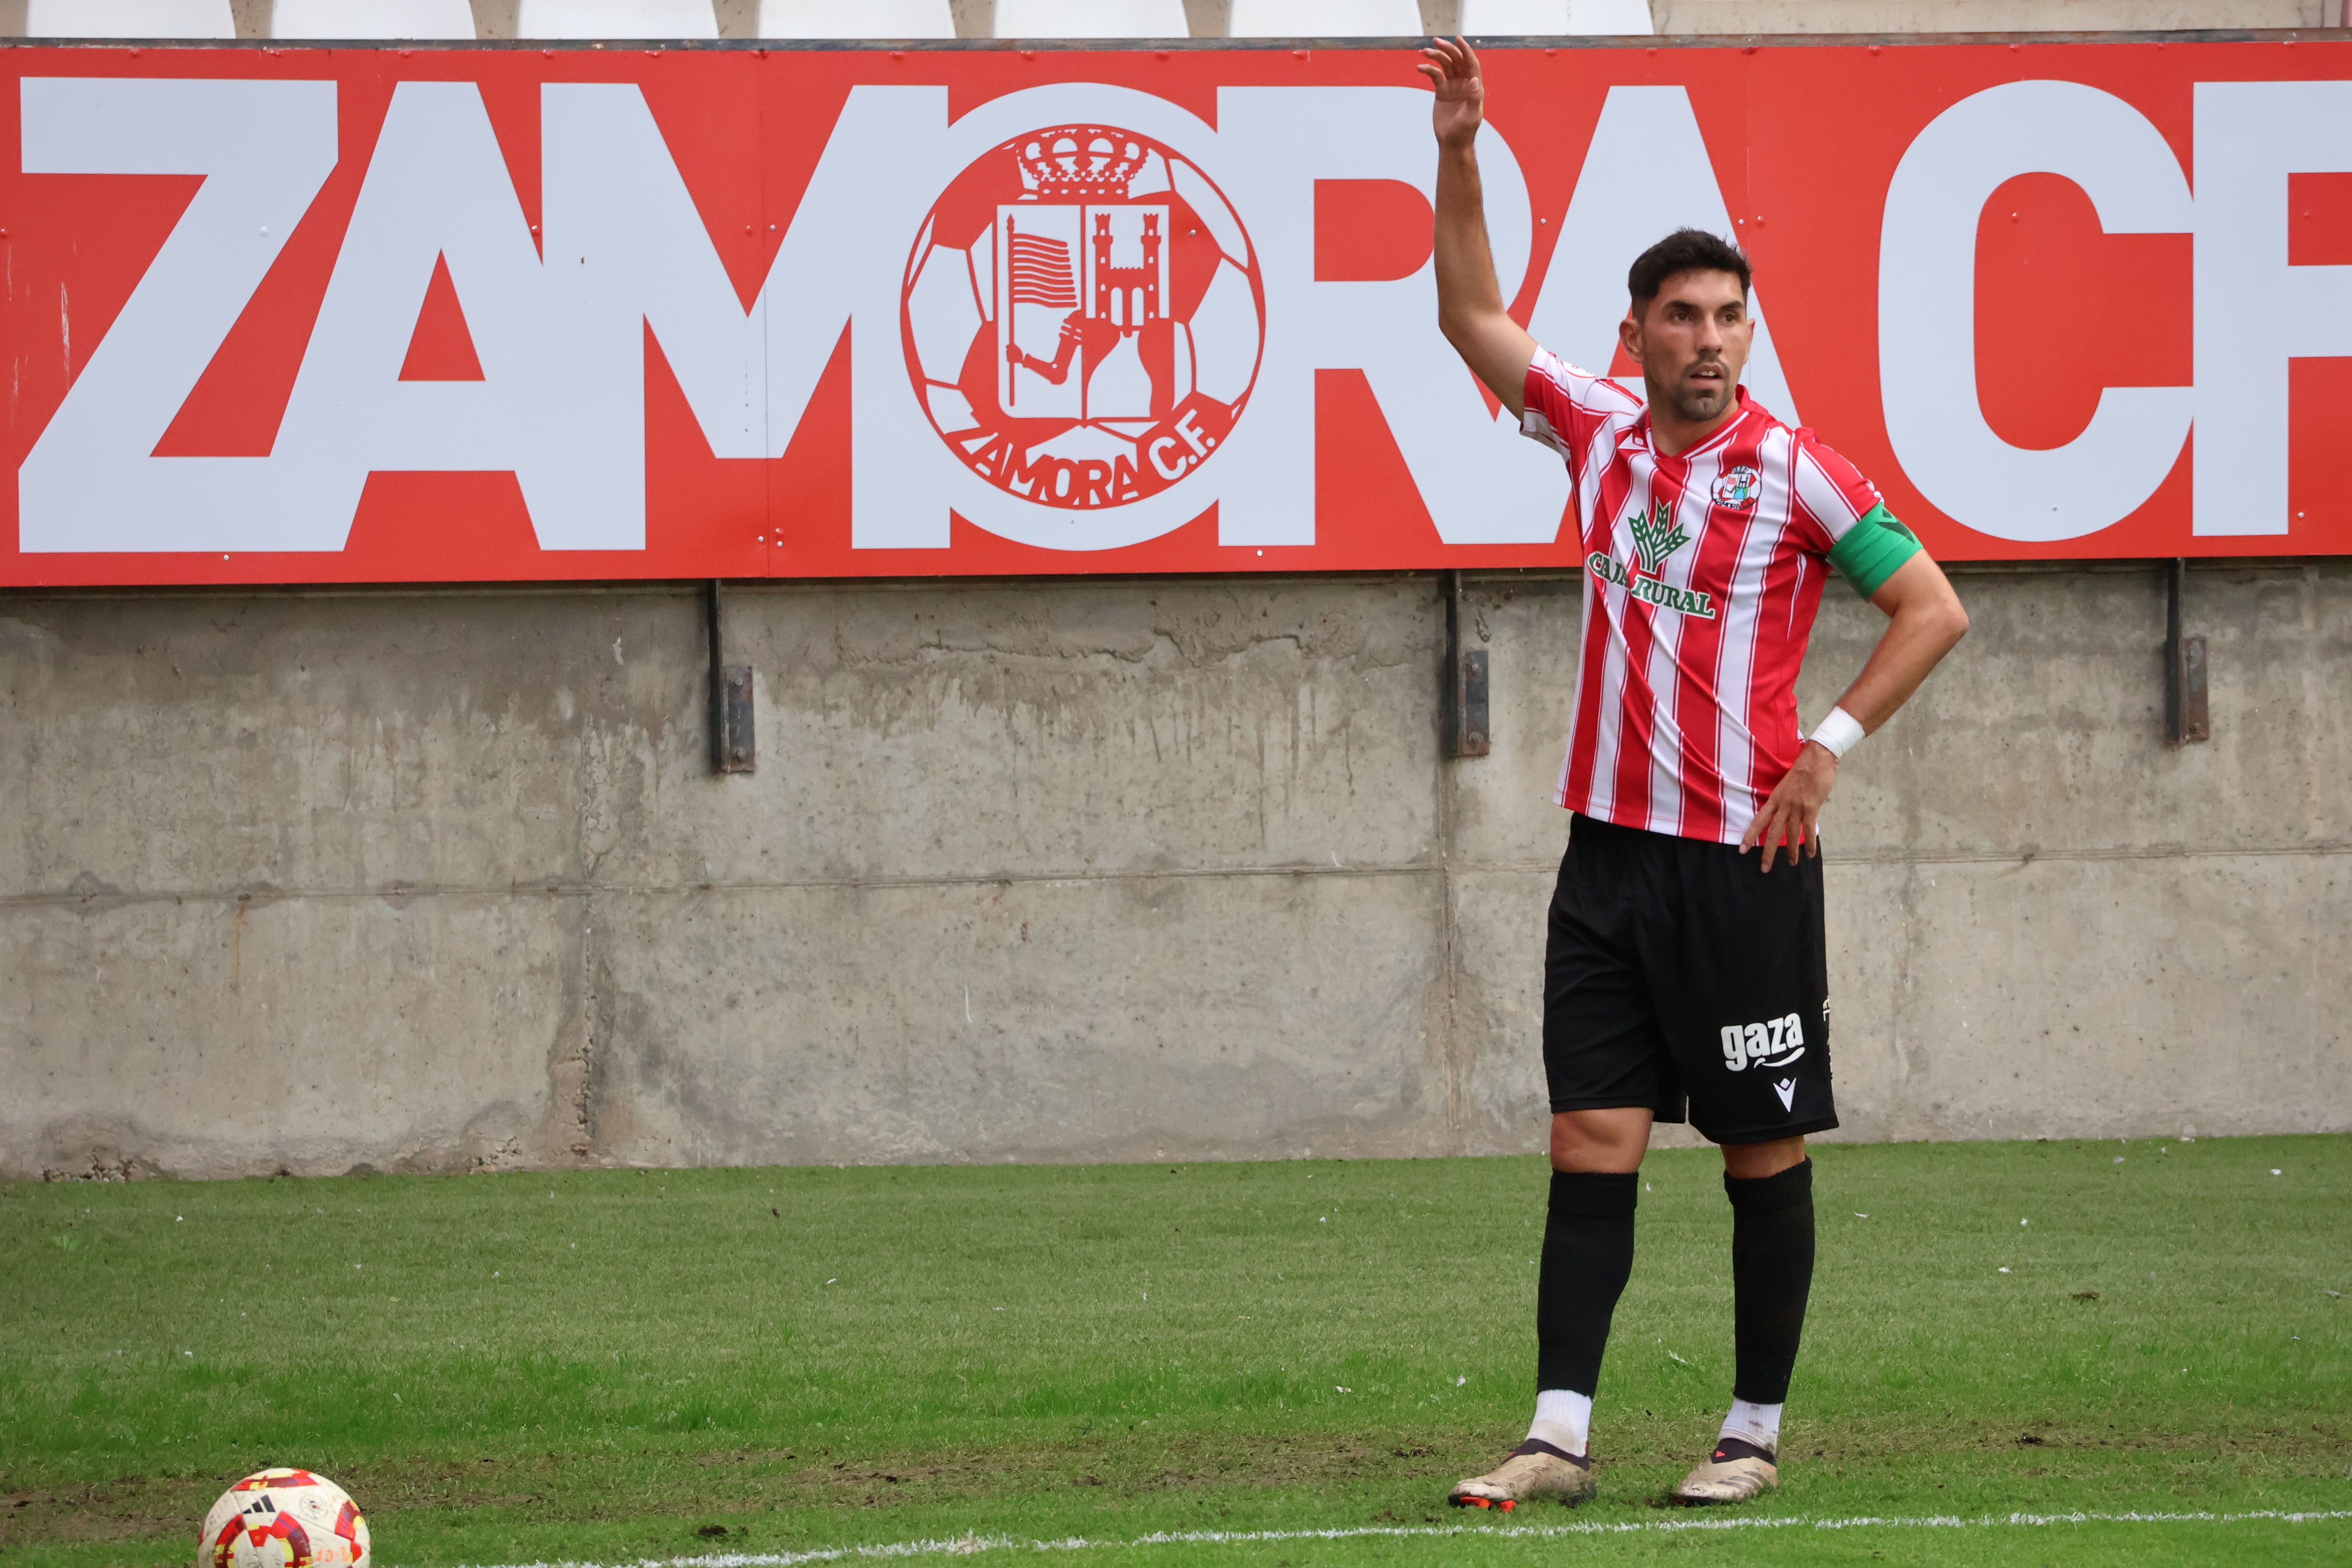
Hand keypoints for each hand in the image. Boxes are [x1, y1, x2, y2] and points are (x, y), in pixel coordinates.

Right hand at [1417, 36, 1484, 151]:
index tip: (1458, 39)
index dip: (1465, 50)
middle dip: (1447, 50)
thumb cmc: (1464, 132)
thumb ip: (1473, 98)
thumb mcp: (1471, 116)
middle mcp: (1464, 83)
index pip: (1471, 63)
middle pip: (1457, 60)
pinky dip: (1428, 70)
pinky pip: (1435, 76)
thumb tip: (1474, 80)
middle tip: (1435, 41)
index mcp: (1474, 86)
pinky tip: (1420, 67)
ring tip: (1424, 52)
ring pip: (1445, 65)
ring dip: (1436, 56)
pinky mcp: (1441, 92)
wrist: (1452, 143)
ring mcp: (1453, 86)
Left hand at [1740, 742, 1836, 870]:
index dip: (1750, 835)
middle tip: (1764, 868)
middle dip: (1769, 852)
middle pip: (1773, 832)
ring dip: (1792, 851)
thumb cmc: (1802, 770)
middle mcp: (1783, 805)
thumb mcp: (1786, 785)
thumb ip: (1784, 800)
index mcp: (1775, 799)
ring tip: (1792, 864)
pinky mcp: (1811, 808)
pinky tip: (1809, 854)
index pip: (1759, 820)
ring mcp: (1797, 807)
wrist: (1817, 759)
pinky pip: (1809, 829)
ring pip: (1792, 834)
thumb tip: (1785, 813)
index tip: (1742, 849)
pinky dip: (1810, 844)